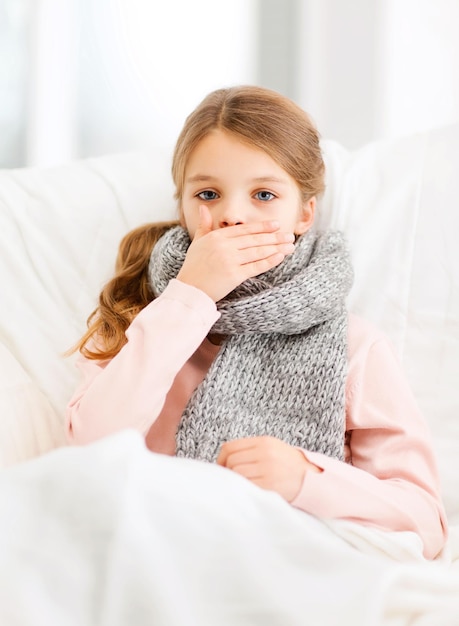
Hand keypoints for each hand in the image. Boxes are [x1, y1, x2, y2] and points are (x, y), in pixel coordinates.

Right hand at [176, 205, 294, 301]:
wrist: (190, 290)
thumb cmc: (193, 267)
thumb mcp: (197, 243)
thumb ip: (204, 225)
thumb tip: (204, 207)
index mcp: (216, 237)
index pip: (244, 230)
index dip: (262, 227)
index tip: (276, 225)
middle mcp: (224, 246)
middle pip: (254, 240)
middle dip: (274, 237)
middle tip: (289, 235)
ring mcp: (230, 260)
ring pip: (258, 252)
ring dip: (276, 248)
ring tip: (290, 245)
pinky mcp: (234, 275)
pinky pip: (256, 266)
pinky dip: (269, 261)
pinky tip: (280, 256)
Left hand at [216, 436, 320, 501]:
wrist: (313, 480)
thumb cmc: (288, 465)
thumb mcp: (272, 448)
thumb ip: (250, 450)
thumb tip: (223, 461)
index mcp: (264, 442)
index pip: (230, 447)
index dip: (221, 459)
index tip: (222, 468)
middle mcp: (265, 453)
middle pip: (231, 461)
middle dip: (228, 471)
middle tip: (233, 479)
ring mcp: (267, 469)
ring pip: (236, 474)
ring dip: (236, 481)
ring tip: (244, 485)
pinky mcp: (269, 485)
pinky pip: (246, 486)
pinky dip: (244, 489)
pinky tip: (250, 491)